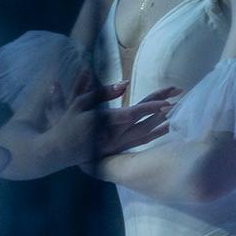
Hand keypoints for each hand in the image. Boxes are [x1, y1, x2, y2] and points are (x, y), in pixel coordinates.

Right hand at [43, 71, 177, 169]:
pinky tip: (168, 126)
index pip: (133, 114)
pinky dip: (155, 133)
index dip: (151, 107)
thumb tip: (124, 84)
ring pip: (146, 133)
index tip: (167, 101)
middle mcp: (116, 135)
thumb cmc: (66, 123)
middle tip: (178, 93)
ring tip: (179, 107)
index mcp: (107, 122)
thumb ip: (101, 92)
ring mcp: (118, 144)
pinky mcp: (118, 148)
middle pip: (145, 121)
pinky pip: (141, 140)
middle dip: (161, 107)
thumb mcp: (79, 102)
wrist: (57, 151)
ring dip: (163, 120)